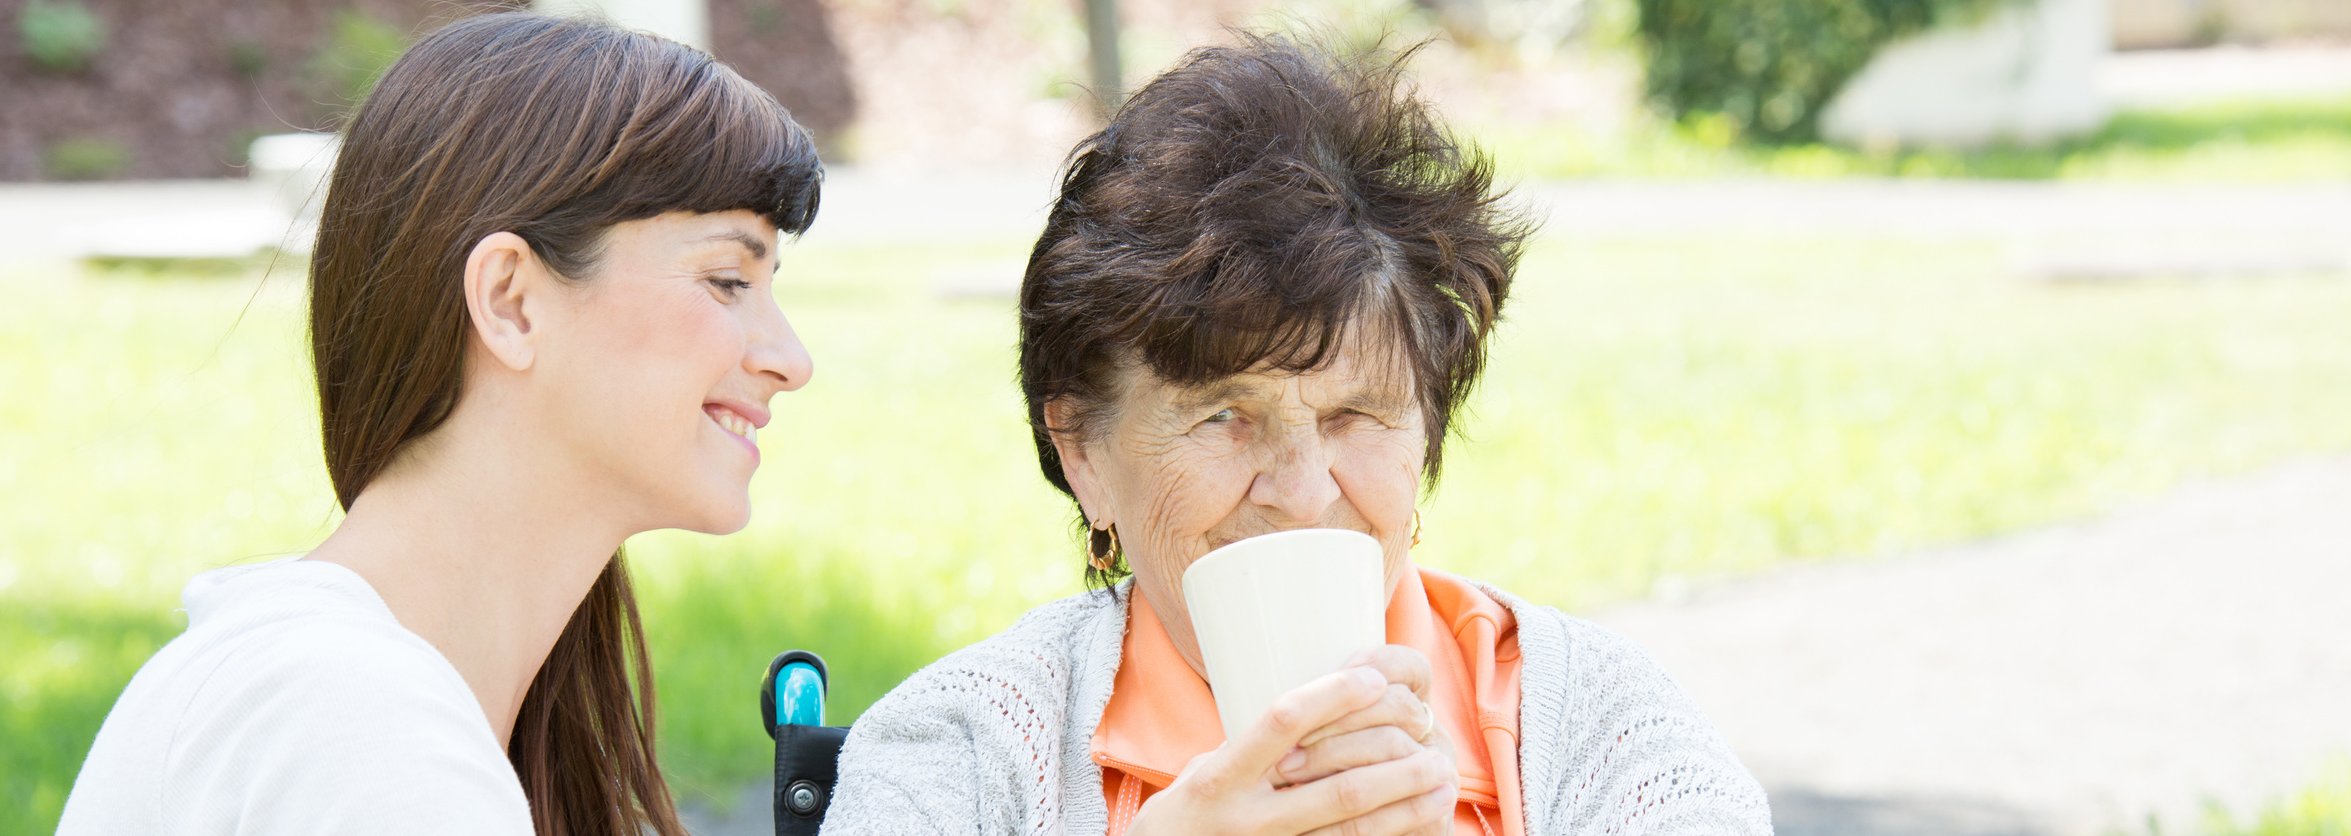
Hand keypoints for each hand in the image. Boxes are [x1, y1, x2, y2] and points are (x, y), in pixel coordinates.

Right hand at [1125, 665, 1454, 834]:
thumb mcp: (1201, 770)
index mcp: (1222, 777)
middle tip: (1432, 739)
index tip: (1373, 678)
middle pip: (1340, 788)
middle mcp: (1249, 817)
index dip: (1332, 696)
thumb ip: (1251, 746)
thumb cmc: (1183, 814)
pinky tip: (1422, 823)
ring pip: (1355, 829)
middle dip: (1396, 764)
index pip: (1282, 723)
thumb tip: (1315, 705)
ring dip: (1408, 805)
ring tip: (1443, 783)